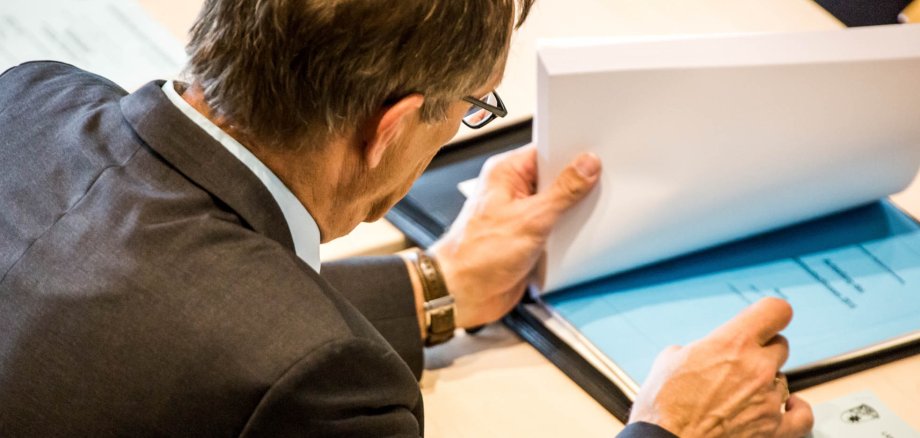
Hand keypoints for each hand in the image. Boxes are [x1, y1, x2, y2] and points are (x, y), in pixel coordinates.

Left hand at [430, 144, 600, 328]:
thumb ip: (563, 192)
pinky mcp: (528, 237)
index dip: (572, 152)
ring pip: (558, 204)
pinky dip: (568, 232)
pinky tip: (581, 234)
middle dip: (577, 184)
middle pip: (555, 178)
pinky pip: (555, 227)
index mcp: (506, 172)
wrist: (463, 295)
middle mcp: (512, 190)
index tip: (598, 156)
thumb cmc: (476, 255)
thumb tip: (586, 166)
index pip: (546, 151)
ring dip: (573, 211)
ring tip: (591, 213)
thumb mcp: (530, 219)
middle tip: (601, 187)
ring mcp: (520, 214)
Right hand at [629, 297, 813, 436]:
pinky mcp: (776, 431)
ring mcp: (769, 400)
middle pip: (780, 345)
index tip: (765, 320)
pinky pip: (803, 416)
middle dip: (762, 351)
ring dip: (766, 384)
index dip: (770, 314)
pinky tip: (787, 407)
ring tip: (742, 395)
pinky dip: (796, 410)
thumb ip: (692, 350)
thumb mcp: (667, 363)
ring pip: (783, 380)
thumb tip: (694, 354)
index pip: (775, 311)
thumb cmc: (663, 410)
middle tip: (741, 363)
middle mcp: (757, 368)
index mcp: (732, 344)